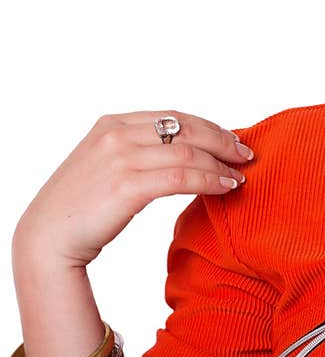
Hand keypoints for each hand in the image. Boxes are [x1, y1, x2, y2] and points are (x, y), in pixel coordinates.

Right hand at [13, 111, 254, 267]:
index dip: (209, 127)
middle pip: (186, 130)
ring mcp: (120, 159)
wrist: (46, 239)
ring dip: (220, 165)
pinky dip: (209, 181)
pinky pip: (181, 178)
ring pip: (188, 154)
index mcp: (112, 124)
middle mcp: (116, 135)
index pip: (173, 117)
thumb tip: (185, 151)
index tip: (231, 138)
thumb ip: (139, 150)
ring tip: (239, 176)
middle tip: (246, 154)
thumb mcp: (106, 163)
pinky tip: (224, 188)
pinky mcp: (127, 186)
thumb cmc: (80, 206)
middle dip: (222, 141)